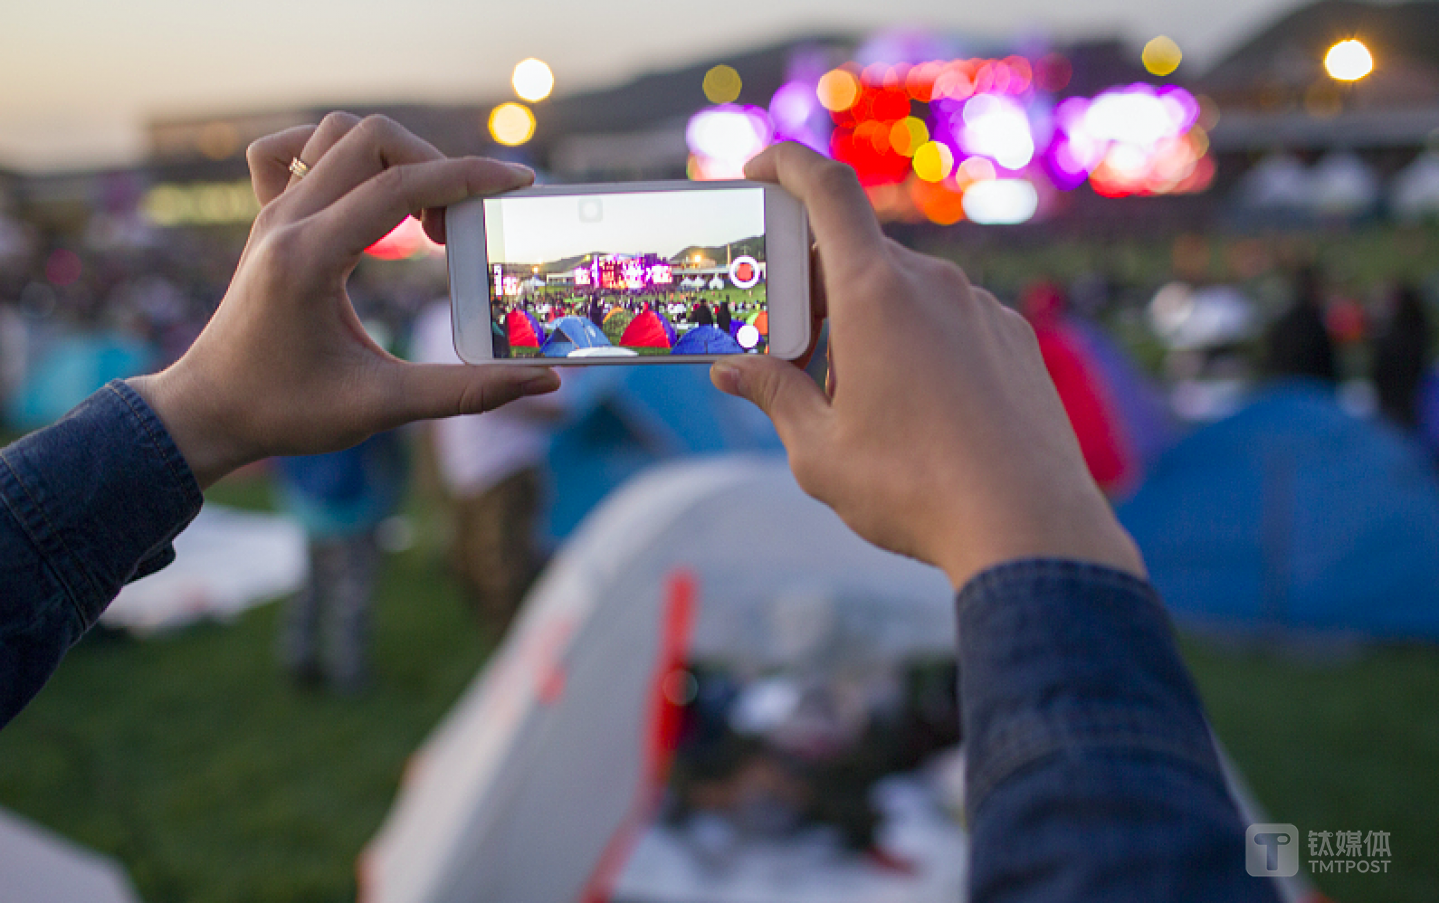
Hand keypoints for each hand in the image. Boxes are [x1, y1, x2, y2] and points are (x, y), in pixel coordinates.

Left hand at [129, 114, 559, 488]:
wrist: (208, 412)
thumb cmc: (286, 413)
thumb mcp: (382, 406)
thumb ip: (467, 391)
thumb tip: (544, 381)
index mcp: (310, 257)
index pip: (398, 185)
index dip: (467, 176)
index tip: (516, 183)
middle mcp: (286, 221)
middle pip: (371, 139)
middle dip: (435, 166)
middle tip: (460, 225)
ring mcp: (272, 214)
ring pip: (337, 136)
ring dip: (393, 158)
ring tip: (421, 219)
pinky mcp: (267, 220)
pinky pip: (288, 150)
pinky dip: (335, 153)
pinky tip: (364, 193)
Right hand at [711, 144, 1143, 588]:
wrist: (1030, 528)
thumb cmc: (914, 489)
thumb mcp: (819, 450)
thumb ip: (773, 396)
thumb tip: (733, 371)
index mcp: (875, 294)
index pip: (827, 189)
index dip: (786, 164)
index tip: (758, 169)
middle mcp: (933, 285)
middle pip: (858, 253)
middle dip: (814, 288)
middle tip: (788, 347)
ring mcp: (981, 309)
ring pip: (905, 292)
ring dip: (865, 324)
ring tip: (852, 398)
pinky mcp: (1014, 341)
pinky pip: (949, 321)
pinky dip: (915, 343)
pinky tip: (914, 410)